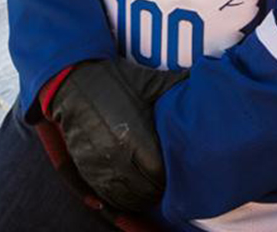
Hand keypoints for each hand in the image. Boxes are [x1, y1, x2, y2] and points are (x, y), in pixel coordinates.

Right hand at [47, 59, 186, 211]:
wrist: (72, 81)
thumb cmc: (115, 81)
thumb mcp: (148, 81)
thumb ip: (176, 84)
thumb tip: (203, 79)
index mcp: (133, 133)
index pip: (158, 172)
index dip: (171, 174)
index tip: (178, 167)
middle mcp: (114, 153)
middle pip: (145, 189)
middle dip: (159, 188)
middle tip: (169, 180)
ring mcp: (97, 163)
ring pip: (125, 196)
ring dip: (142, 196)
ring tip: (153, 188)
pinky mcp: (85, 167)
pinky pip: (106, 194)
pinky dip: (121, 197)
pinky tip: (132, 191)